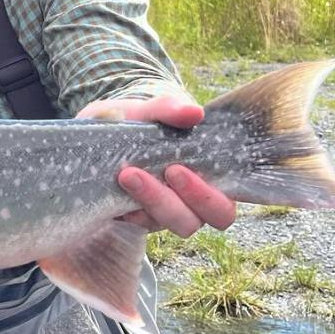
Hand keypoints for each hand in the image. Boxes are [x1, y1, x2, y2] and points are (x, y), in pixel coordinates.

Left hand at [77, 94, 235, 236]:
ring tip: (128, 175)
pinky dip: (132, 208)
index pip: (233, 199)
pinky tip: (116, 189)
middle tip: (170, 171)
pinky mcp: (142, 218)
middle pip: (215, 217)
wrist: (101, 133)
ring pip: (180, 223)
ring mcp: (171, 212)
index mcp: (213, 174)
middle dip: (195, 197)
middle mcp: (197, 199)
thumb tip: (195, 112)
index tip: (182, 168)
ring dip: (156, 201)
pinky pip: (144, 224)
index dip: (216, 196)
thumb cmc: (138, 122)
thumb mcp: (149, 112)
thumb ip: (169, 109)